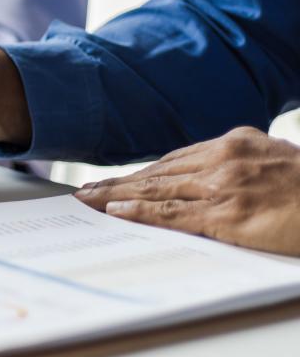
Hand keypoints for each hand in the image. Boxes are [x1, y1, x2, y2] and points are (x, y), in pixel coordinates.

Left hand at [75, 127, 299, 255]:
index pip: (173, 159)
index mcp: (234, 142)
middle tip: (82, 192)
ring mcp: (224, 186)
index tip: (113, 180)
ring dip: (115, 197)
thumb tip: (209, 177)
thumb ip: (241, 164)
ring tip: (87, 203)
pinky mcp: (228, 214)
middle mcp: (224, 158)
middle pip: (157, 172)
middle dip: (116, 183)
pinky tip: (116, 212)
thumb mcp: (275, 161)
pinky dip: (141, 213)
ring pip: (157, 190)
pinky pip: (174, 214)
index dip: (139, 172)